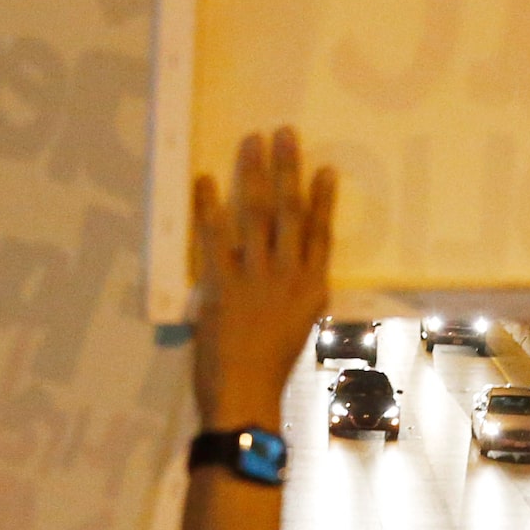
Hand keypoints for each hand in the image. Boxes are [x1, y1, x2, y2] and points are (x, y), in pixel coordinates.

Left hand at [194, 128, 334, 430]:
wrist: (245, 396)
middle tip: (285, 133)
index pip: (320, 234)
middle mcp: (289, 277)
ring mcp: (256, 279)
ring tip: (252, 141)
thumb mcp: (293, 330)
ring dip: (253, 174)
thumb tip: (282, 272)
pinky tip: (204, 179)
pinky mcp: (223, 285)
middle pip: (291, 212)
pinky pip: (214, 236)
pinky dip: (208, 206)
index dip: (323, 199)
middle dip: (288, 169)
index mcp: (311, 290)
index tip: (324, 169)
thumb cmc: (267, 371)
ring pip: (257, 214)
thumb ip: (290, 297)